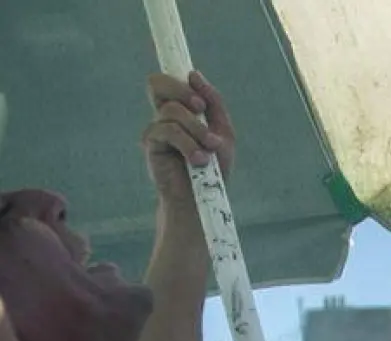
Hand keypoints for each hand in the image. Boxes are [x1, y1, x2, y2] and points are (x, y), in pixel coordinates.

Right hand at [143, 72, 234, 211]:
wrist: (205, 198)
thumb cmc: (215, 168)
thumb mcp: (223, 132)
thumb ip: (213, 103)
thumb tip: (194, 74)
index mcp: (182, 111)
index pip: (168, 82)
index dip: (176, 78)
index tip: (195, 89)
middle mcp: (165, 117)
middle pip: (157, 83)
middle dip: (183, 92)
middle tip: (201, 109)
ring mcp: (156, 130)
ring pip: (172, 111)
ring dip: (196, 129)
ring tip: (209, 149)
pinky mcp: (150, 144)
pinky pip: (167, 130)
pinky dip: (188, 143)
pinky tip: (199, 159)